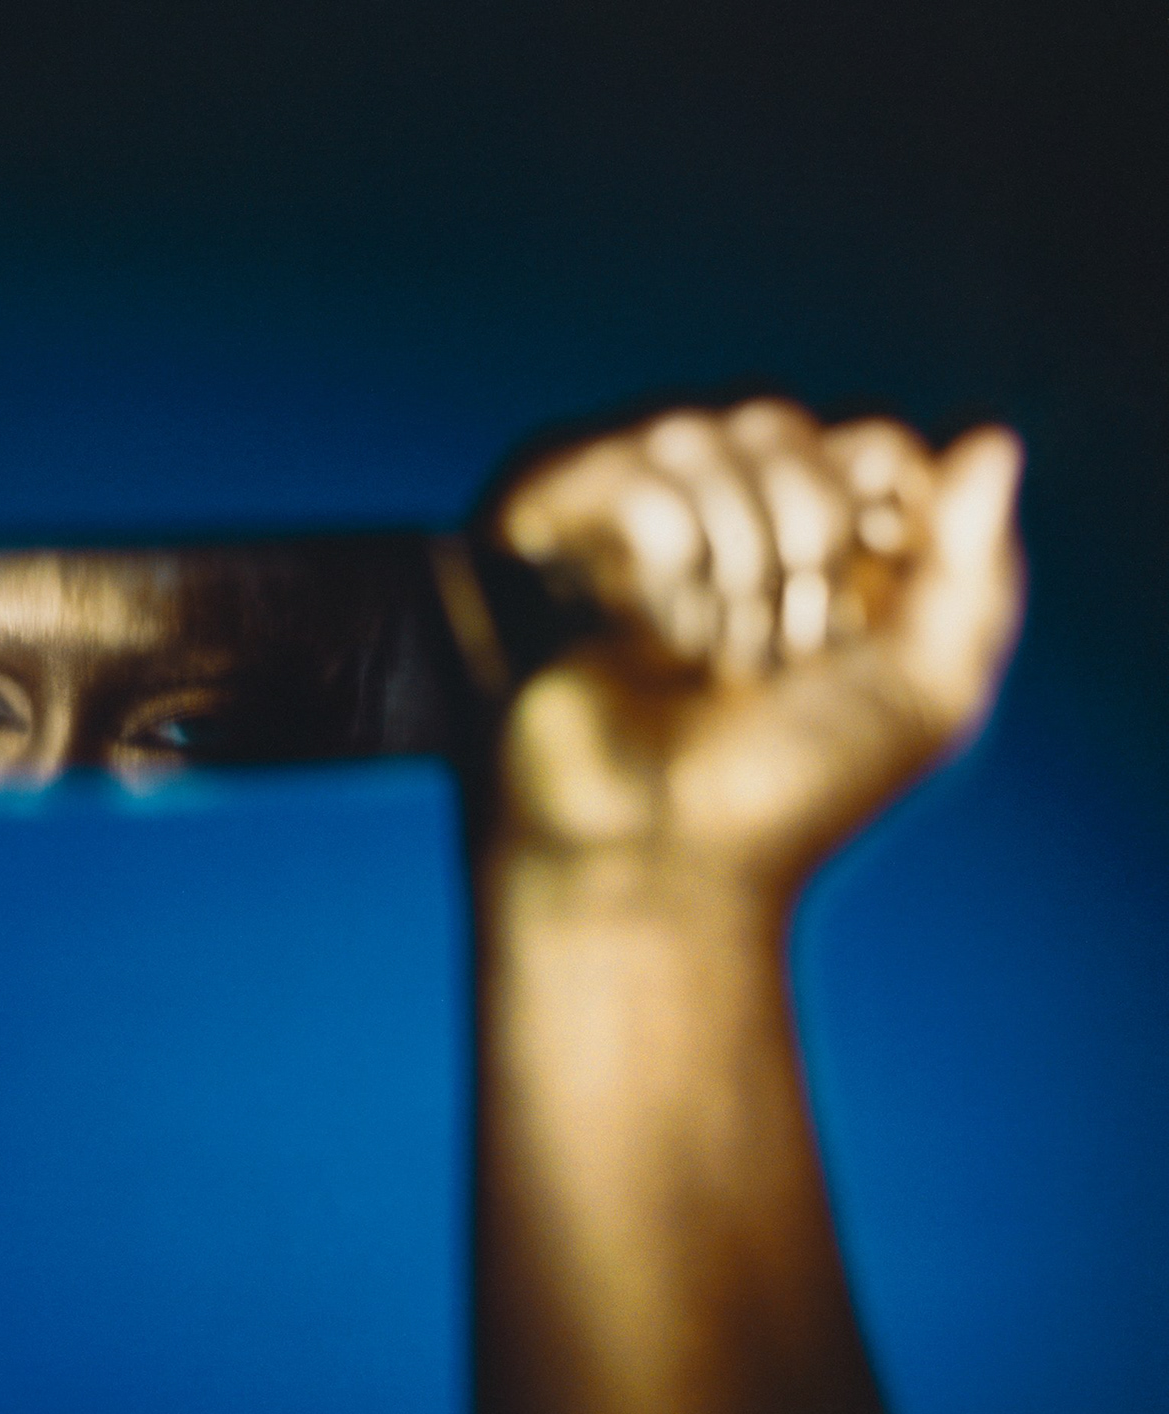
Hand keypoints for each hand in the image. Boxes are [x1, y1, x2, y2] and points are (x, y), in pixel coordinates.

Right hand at [488, 399, 1023, 891]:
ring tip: (709, 654)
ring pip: (704, 434)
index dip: (875, 503)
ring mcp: (635, 522)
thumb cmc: (781, 793)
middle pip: (783, 425)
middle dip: (801, 534)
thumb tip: (991, 436)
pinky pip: (632, 472)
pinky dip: (662, 556)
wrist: (646, 854)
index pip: (864, 442)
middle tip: (782, 650)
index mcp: (817, 554)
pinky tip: (645, 632)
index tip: (864, 606)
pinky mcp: (557, 531)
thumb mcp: (925, 689)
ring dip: (729, 557)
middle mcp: (723, 523)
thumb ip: (977, 565)